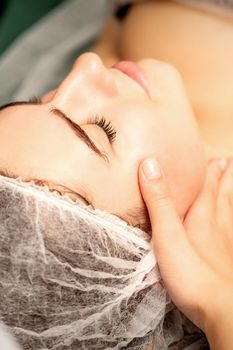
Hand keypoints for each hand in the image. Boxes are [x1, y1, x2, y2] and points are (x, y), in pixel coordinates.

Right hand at [139, 158, 232, 346]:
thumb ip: (159, 201)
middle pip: (221, 196)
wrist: (222, 310)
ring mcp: (224, 245)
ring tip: (229, 186)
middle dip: (222, 178)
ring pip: (228, 213)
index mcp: (202, 216)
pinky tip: (228, 229)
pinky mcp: (225, 263)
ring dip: (228, 196)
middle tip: (225, 161)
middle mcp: (217, 227)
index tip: (213, 155)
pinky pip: (230, 234)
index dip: (210, 169)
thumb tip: (151, 164)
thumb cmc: (192, 272)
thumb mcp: (168, 233)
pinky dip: (229, 223)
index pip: (208, 186)